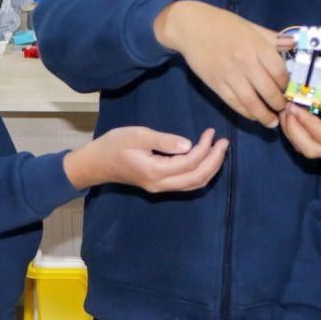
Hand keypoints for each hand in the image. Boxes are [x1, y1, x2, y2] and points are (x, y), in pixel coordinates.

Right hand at [63, 127, 228, 191]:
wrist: (96, 163)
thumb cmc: (114, 145)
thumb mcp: (136, 135)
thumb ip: (162, 140)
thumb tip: (188, 144)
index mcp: (155, 172)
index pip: (189, 162)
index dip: (205, 148)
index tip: (212, 132)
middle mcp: (160, 184)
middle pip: (196, 178)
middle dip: (214, 160)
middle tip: (224, 142)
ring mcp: (160, 188)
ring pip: (193, 184)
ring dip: (210, 168)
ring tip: (220, 150)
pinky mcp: (159, 185)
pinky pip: (186, 183)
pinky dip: (200, 172)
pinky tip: (205, 160)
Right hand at [154, 1, 291, 127]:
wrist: (191, 27)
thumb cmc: (222, 23)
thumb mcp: (251, 26)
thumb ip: (272, 37)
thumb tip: (293, 43)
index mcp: (256, 46)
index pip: (279, 72)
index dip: (286, 84)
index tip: (287, 88)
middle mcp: (245, 63)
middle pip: (268, 91)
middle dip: (278, 104)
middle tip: (283, 108)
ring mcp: (230, 76)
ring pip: (252, 103)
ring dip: (264, 116)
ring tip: (272, 122)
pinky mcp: (216, 85)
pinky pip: (234, 104)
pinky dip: (246, 113)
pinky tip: (254, 116)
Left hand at [280, 57, 320, 163]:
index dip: (307, 122)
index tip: (295, 105)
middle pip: (310, 149)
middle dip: (292, 130)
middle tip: (285, 106)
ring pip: (308, 151)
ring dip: (292, 133)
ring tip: (286, 110)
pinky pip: (312, 148)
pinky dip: (299, 135)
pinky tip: (295, 117)